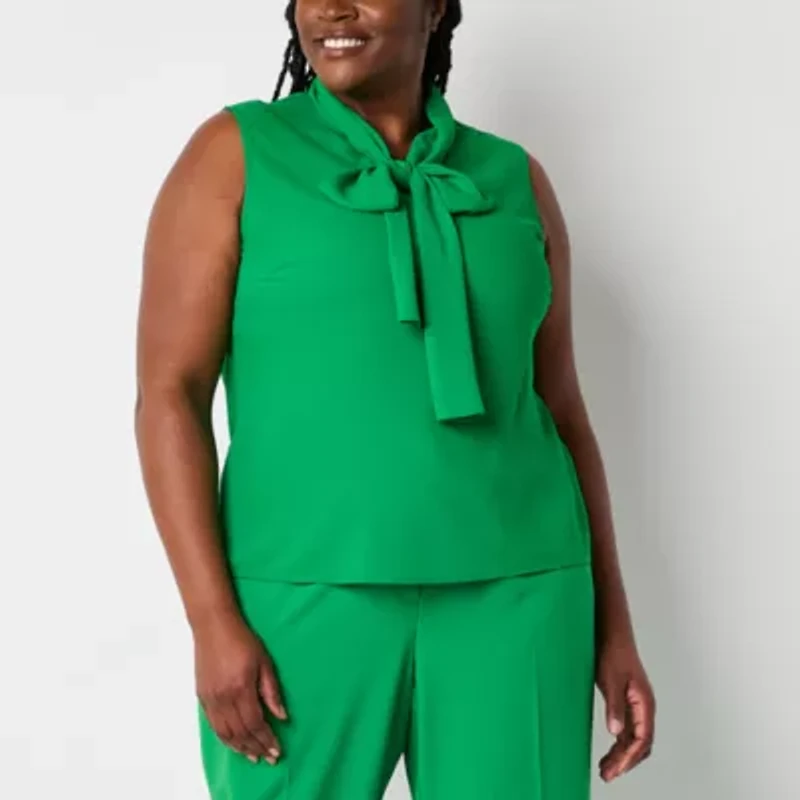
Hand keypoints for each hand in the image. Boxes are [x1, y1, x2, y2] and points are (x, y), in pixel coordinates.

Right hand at [194, 609, 287, 764]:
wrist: (213, 626)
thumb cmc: (243, 640)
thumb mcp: (264, 662)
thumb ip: (272, 691)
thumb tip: (282, 716)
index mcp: (241, 688)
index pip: (255, 723)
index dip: (266, 739)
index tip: (277, 750)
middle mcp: (223, 698)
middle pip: (240, 733)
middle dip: (256, 748)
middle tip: (269, 758)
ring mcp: (210, 699)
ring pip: (225, 733)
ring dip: (240, 748)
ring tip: (254, 756)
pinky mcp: (202, 697)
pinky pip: (214, 726)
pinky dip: (225, 739)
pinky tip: (235, 743)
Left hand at [595, 636, 654, 781]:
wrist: (611, 633)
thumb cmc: (614, 652)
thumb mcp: (611, 679)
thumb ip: (615, 706)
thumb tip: (616, 732)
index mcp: (644, 702)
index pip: (642, 739)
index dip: (629, 757)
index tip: (614, 769)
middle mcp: (644, 707)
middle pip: (640, 744)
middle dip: (625, 762)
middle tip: (607, 775)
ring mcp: (636, 706)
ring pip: (634, 739)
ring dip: (622, 756)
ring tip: (606, 769)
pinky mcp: (626, 702)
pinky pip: (627, 731)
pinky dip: (619, 744)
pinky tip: (609, 752)